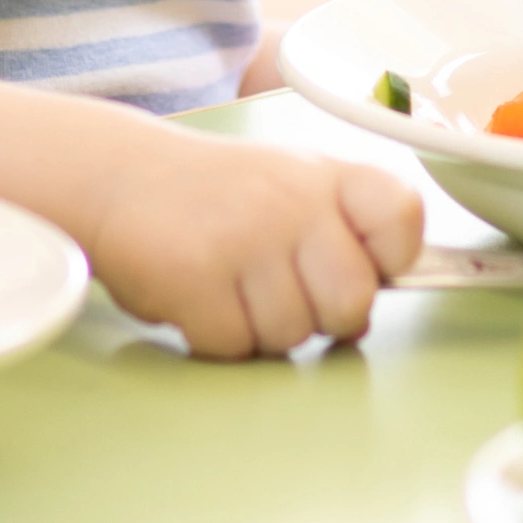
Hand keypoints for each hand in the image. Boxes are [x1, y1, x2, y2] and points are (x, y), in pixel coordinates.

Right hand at [88, 129, 425, 358]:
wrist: (119, 176)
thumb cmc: (220, 197)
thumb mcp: (294, 187)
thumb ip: (342, 234)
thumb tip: (369, 306)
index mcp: (329, 176)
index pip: (403, 218)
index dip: (392, 259)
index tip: (363, 265)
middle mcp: (294, 201)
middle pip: (352, 303)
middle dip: (322, 317)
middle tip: (284, 293)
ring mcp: (245, 238)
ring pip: (292, 335)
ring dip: (262, 329)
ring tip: (233, 288)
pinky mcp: (196, 278)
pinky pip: (235, 346)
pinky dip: (216, 337)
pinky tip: (199, 297)